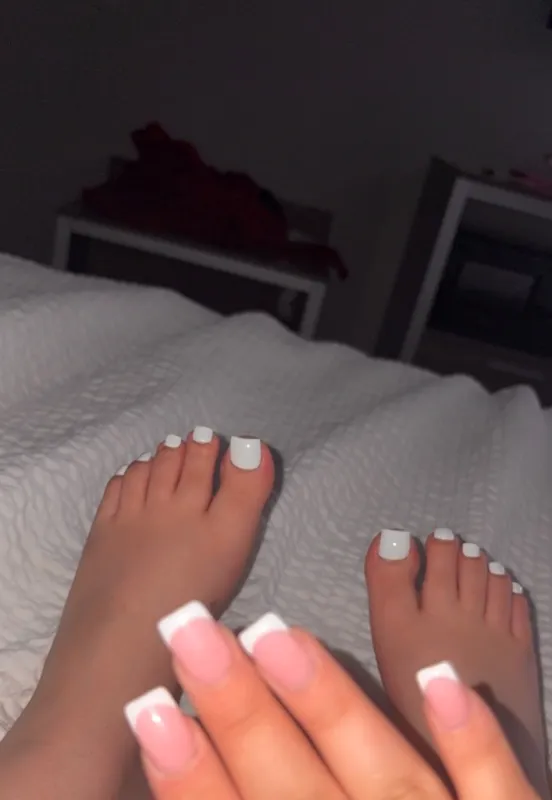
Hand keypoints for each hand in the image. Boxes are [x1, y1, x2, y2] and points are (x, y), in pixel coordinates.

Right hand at [125, 604, 538, 798]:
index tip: (150, 708)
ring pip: (386, 775)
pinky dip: (473, 743)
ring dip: (330, 707)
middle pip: (296, 790)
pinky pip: (495, 795)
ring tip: (275, 636)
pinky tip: (440, 678)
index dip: (193, 778)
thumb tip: (197, 788)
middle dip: (242, 714)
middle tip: (194, 633)